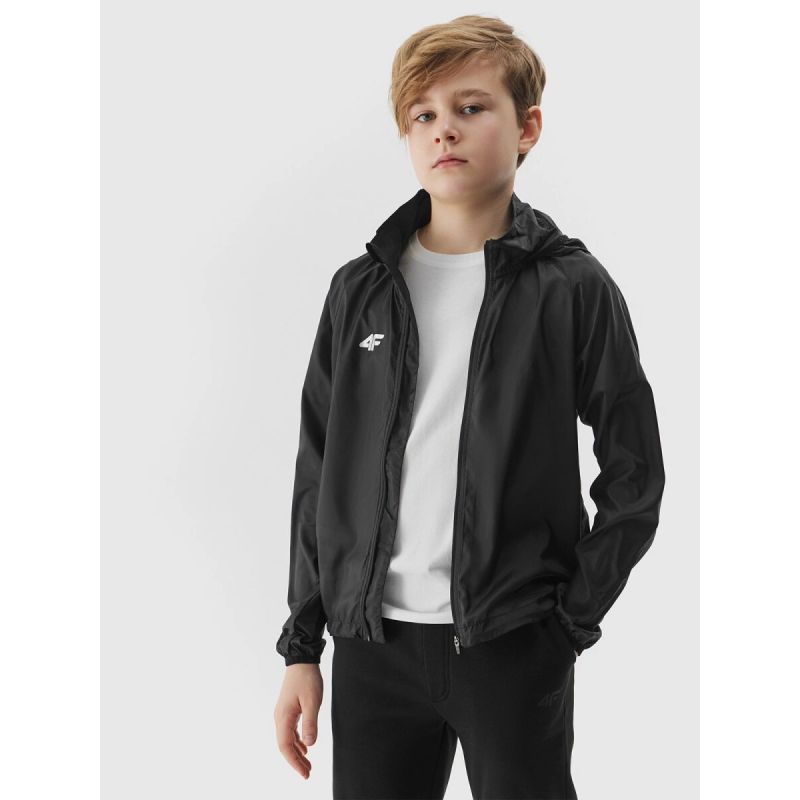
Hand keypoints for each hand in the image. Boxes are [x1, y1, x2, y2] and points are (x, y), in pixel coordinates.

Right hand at [274, 663, 322, 780]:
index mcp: (283, 717)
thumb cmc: (307, 679)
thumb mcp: (312, 701)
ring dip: (297, 752)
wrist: (301, 660)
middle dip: (296, 761)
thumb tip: (309, 745)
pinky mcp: (288, 709)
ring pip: (288, 739)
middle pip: (285, 746)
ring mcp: (283, 714)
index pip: (285, 746)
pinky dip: (297, 741)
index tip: (304, 773)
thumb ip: (310, 723)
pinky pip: (291, 731)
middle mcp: (280, 717)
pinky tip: (305, 747)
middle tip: (308, 773)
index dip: (294, 762)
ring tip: (308, 764)